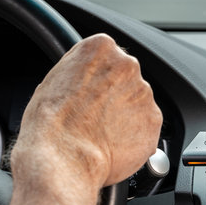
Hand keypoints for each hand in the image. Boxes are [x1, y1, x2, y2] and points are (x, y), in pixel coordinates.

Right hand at [11, 34, 162, 193]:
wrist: (64, 156)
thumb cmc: (51, 123)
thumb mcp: (54, 80)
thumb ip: (80, 73)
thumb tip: (85, 81)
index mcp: (101, 48)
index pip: (109, 57)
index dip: (99, 79)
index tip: (92, 92)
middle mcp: (128, 65)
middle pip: (127, 79)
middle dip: (116, 96)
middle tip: (96, 117)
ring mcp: (144, 92)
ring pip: (138, 103)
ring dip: (126, 116)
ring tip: (102, 134)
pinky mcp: (154, 119)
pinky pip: (147, 126)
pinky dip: (136, 136)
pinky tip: (114, 144)